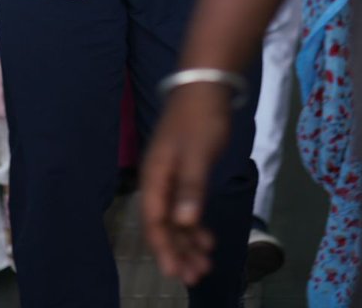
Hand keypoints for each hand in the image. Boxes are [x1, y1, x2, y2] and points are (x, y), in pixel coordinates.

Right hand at [141, 83, 231, 284]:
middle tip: (197, 276)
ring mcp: (171, 175)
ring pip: (175, 217)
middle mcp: (159, 179)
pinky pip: (185, 206)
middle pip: (164, 224)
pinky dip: (195, 224)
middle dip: (178, 251)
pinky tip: (206, 237)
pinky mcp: (185, 171)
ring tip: (205, 263)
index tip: (176, 273)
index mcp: (156, 175)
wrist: (206, 85)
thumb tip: (184, 222)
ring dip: (188, 242)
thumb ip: (190, 189)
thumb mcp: (198, 154)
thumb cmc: (200, 118)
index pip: (155, 221)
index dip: (164, 248)